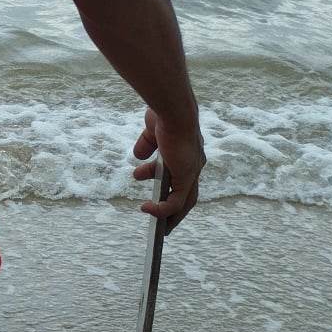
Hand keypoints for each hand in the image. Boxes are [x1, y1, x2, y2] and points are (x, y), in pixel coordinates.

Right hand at [132, 107, 203, 229]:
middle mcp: (194, 165)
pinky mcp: (186, 178)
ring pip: (183, 202)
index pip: (183, 177)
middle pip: (186, 195)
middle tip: (160, 220)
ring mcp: (192, 172)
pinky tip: (145, 208)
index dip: (172, 189)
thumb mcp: (151, 133)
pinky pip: (174, 202)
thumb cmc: (164, 115)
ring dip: (167, 214)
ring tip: (151, 219)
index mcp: (188, 154)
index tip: (159, 197)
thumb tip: (137, 157)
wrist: (172, 110)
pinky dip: (161, 209)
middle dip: (173, 209)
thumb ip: (146, 145)